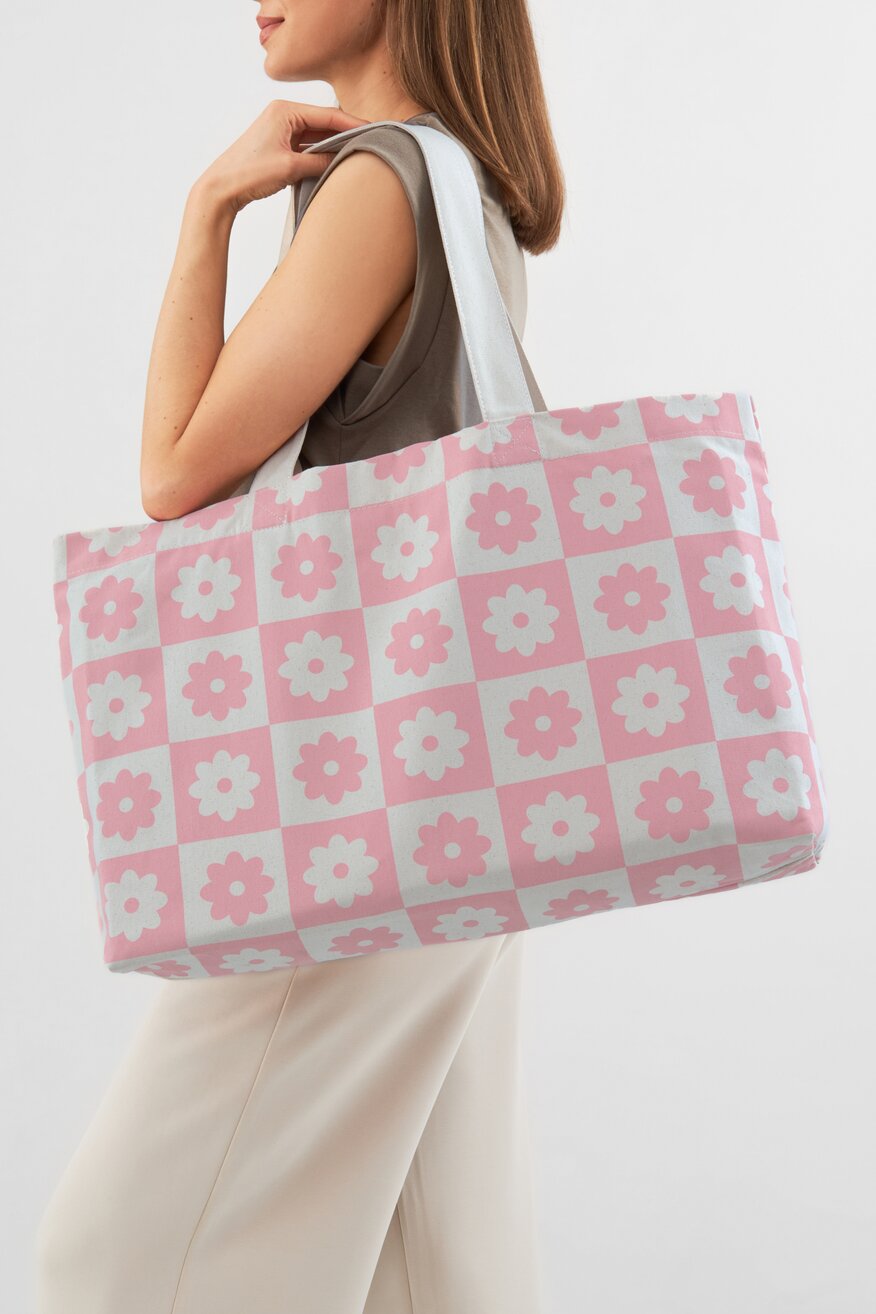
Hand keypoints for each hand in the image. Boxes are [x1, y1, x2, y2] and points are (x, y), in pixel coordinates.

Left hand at [194, 100, 368, 215]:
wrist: (221, 189)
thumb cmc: (248, 173)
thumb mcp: (291, 167)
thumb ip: (320, 161)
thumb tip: (343, 160)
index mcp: (284, 110)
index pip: (328, 115)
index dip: (353, 123)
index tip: (375, 130)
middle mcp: (282, 114)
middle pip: (324, 122)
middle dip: (346, 133)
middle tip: (373, 141)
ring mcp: (280, 129)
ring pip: (316, 135)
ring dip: (334, 144)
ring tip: (358, 151)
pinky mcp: (278, 145)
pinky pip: (307, 145)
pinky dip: (321, 152)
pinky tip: (335, 160)